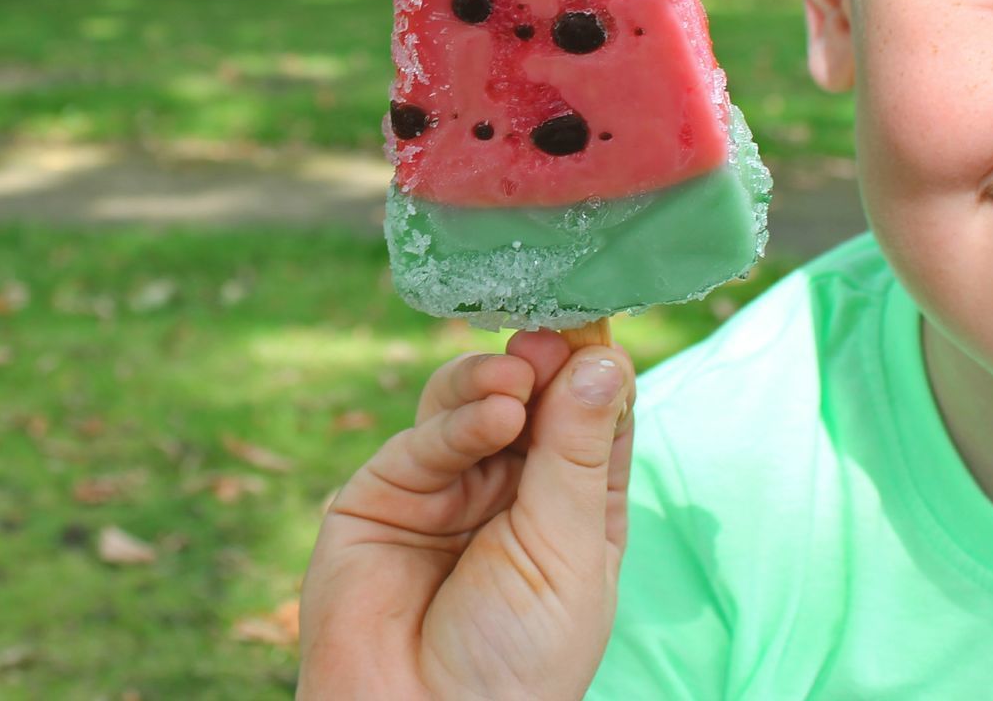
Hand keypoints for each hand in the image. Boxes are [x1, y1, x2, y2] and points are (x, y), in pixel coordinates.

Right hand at [298, 330, 635, 700]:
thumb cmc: (517, 663)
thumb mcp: (570, 553)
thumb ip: (577, 452)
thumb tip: (605, 359)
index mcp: (573, 506)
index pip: (593, 417)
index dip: (596, 371)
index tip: (600, 329)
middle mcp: (511, 487)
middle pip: (534, 395)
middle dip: (546, 362)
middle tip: (556, 337)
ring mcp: (448, 484)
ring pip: (474, 398)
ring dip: (501, 376)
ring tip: (518, 379)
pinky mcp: (387, 487)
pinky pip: (428, 434)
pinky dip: (463, 416)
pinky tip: (495, 413)